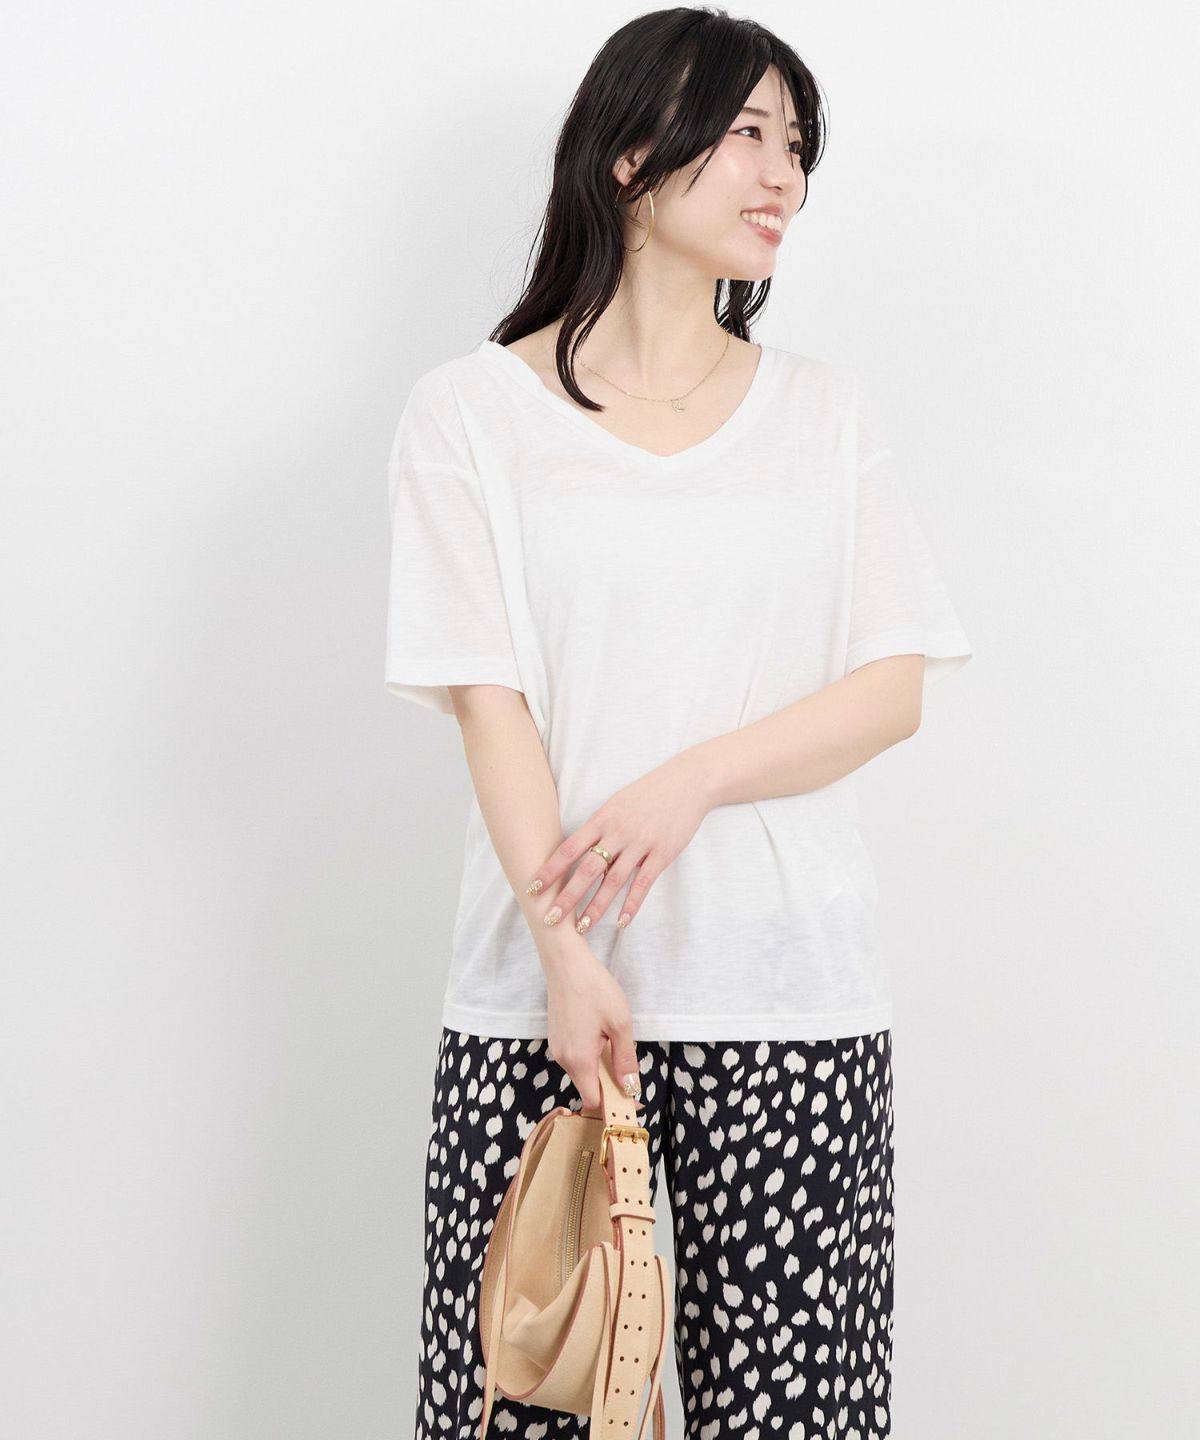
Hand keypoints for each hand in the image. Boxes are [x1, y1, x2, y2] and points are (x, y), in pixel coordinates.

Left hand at [526, 751, 711, 933]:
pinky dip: (631, 905)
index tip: (532, 889)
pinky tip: (621, 922)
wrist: (687, 783)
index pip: (569, 848)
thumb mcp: (617, 804)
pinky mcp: (662, 854)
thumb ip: (599, 829)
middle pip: (587, 869)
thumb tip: (582, 856)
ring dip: (596, 906)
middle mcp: (618, 832)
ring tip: (582, 927)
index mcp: (602, 818)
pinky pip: (643, 883)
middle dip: (567, 896)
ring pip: (613, 881)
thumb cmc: (648, 793)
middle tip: (550, 918)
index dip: (550, 870)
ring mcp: (641, 844)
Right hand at [543, 944, 643, 1113]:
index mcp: (579, 1060)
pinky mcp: (555, 1038)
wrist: (565, 962)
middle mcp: (563, 1059)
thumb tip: (630, 1087)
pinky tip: (601, 1036)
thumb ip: (625, 1059)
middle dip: (609, 1086)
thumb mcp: (620, 1023)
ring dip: (600, 1068)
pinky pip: (575, 1058)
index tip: (634, 1100)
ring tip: (614, 1043)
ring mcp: (557, 1048)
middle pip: (588, 1087)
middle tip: (630, 1071)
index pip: (594, 1101)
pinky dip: (590, 1056)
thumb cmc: (594, 988)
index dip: (615, 1105)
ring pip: (582, 1072)